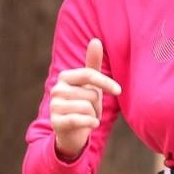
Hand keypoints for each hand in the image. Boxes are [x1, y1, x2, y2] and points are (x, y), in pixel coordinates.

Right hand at [50, 39, 120, 159]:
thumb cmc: (84, 104)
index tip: (118, 90)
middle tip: (92, 110)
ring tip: (88, 117)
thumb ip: (92, 63)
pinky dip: (91, 123)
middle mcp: (57, 89)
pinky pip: (79, 120)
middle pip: (91, 93)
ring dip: (94, 115)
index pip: (89, 74)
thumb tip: (96, 40)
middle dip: (97, 105)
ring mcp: (54, 106)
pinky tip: (91, 124)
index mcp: (65, 77)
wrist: (72, 132)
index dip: (106, 82)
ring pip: (87, 108)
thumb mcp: (90, 84)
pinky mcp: (55, 122)